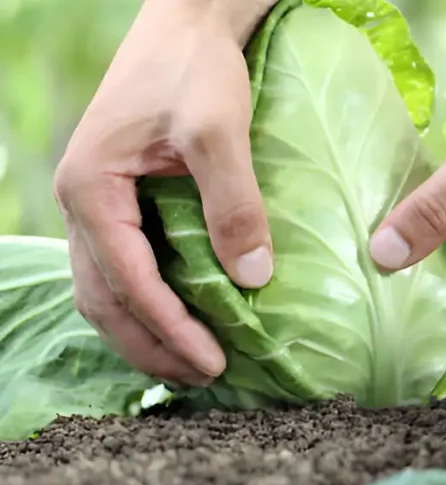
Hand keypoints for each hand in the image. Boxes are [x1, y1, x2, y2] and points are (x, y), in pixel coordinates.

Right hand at [53, 0, 275, 386]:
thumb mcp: (218, 132)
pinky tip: (185, 320)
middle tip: (206, 378)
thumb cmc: (195, 70)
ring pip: (108, 290)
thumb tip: (253, 279)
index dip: (170, 330)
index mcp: (92, 189)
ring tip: (195, 363)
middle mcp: (82, 203)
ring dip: (147, 332)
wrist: (185, 25)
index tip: (213, 363)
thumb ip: (234, 204)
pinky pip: (124, 269)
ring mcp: (97, 204)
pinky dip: (149, 304)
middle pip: (105, 300)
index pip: (128, 283)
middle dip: (153, 346)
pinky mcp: (120, 202)